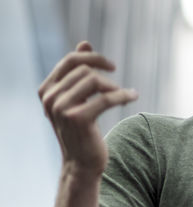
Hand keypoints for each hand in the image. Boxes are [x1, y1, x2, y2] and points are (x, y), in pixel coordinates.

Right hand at [38, 41, 137, 176]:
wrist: (81, 163)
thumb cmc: (81, 129)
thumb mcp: (77, 98)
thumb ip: (78, 71)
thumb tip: (84, 43)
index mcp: (46, 90)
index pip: (71, 60)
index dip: (94, 58)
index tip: (111, 66)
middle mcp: (50, 98)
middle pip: (85, 69)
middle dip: (105, 76)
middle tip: (117, 89)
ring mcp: (61, 109)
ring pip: (95, 80)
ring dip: (114, 88)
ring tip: (122, 96)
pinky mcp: (78, 119)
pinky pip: (107, 97)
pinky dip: (124, 95)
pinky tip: (133, 97)